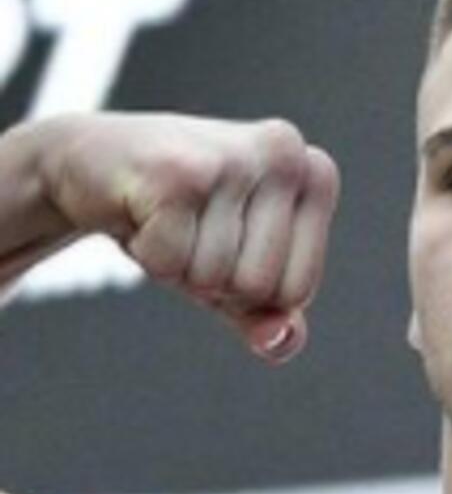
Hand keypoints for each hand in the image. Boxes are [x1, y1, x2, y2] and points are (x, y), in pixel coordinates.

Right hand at [38, 113, 339, 362]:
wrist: (93, 158)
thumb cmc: (182, 215)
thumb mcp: (238, 268)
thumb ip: (272, 314)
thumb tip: (281, 339)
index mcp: (316, 175)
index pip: (298, 290)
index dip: (250, 289)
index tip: (226, 241)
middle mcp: (286, 154)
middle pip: (258, 286)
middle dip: (212, 278)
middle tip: (189, 229)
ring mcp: (234, 158)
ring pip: (214, 276)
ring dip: (177, 264)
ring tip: (166, 216)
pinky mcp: (180, 171)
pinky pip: (171, 262)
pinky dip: (147, 251)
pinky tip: (141, 209)